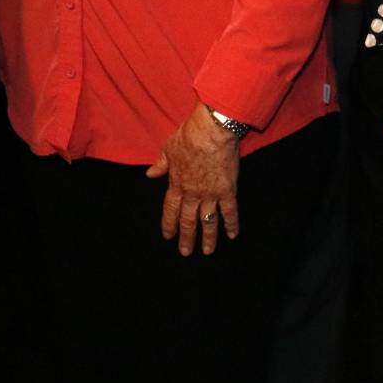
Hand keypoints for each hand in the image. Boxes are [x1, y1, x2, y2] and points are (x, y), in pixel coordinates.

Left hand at [147, 104, 240, 256]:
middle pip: (188, 220)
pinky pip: (230, 211)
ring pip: (208, 221)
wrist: (211, 130)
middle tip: (185, 252)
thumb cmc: (188, 135)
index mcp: (177, 183)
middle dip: (186, 237)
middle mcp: (192, 193)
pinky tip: (232, 235)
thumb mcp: (168, 148)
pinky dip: (232, 224)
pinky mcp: (227, 190)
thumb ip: (161, 164)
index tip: (168, 236)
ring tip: (207, 251)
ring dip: (207, 238)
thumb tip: (150, 174)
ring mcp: (210, 193)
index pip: (171, 209)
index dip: (169, 223)